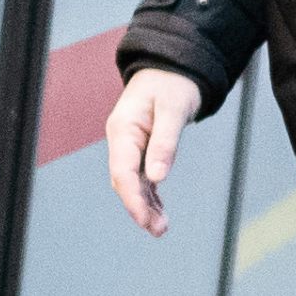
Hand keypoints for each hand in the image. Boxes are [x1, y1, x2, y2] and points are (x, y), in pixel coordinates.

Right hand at [104, 66, 203, 234]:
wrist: (172, 66)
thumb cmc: (172, 84)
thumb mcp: (173, 110)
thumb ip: (165, 144)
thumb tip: (157, 179)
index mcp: (123, 129)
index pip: (122, 172)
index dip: (132, 199)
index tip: (145, 219)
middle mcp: (122, 140)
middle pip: (124, 181)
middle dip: (139, 207)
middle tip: (159, 229)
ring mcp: (130, 145)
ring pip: (133, 182)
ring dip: (145, 205)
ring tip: (161, 228)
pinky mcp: (141, 148)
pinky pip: (142, 176)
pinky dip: (150, 195)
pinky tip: (159, 212)